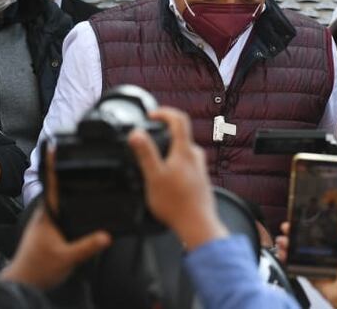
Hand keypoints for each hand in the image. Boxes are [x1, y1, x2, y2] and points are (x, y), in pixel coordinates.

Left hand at [0, 150, 109, 289]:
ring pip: (61, 198)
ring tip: (88, 175)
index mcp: (48, 215)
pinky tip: (84, 203)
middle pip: (57, 187)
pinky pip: (63, 209)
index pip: (52, 185)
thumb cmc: (38, 269)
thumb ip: (86, 246)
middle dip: (68, 171)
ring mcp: (47, 221)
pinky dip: (72, 202)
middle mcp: (46, 214)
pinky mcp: (50, 229)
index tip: (56, 147)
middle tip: (83, 156)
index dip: (54, 165)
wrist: (24, 283)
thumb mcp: (65, 258)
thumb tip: (107, 235)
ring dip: (71, 187)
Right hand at [128, 107, 226, 250]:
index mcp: (185, 151)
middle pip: (181, 133)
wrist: (197, 224)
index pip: (179, 119)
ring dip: (168, 147)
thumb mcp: (154, 177)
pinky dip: (173, 161)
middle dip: (164, 131)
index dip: (163, 112)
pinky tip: (164, 175)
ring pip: (183, 149)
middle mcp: (195, 156)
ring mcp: (199, 167)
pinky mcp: (199, 178)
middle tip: (148, 134)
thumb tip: (136, 132)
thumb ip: (145, 153)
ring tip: (152, 157)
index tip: (150, 115)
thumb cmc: (176, 204)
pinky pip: (185, 162)